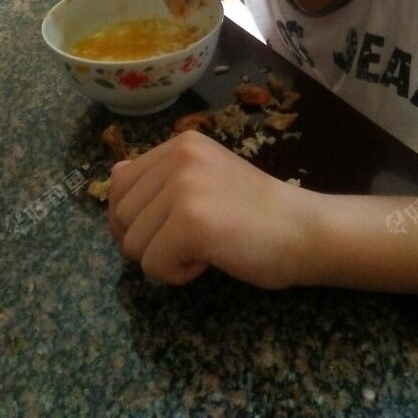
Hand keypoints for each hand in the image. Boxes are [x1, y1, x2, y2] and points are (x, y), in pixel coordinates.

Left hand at [108, 130, 317, 288]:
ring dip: (164, 258)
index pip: (120, 182)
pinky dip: (177, 275)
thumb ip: (160, 177)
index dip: (134, 216)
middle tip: (190, 240)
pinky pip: (153, 266)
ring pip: (132, 244)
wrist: (303, 229)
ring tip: (205, 246)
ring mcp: (184, 187)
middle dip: (147, 239)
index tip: (168, 226)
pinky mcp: (190, 222)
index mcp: (182, 143)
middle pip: (120, 215)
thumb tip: (114, 172)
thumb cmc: (256, 212)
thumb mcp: (204, 179)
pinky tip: (210, 259)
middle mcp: (179, 156)